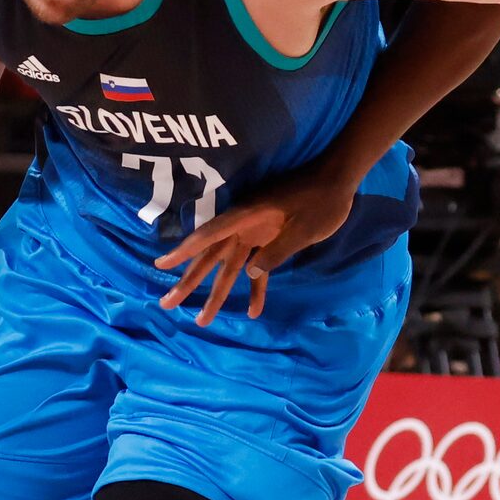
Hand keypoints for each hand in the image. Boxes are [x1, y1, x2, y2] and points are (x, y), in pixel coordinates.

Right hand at [151, 163, 360, 324]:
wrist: (338, 180)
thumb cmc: (320, 201)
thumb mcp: (302, 229)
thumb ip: (276, 251)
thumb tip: (249, 274)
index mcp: (247, 216)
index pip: (209, 235)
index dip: (184, 251)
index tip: (161, 265)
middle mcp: (243, 225)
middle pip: (211, 257)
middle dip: (189, 281)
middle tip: (166, 303)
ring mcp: (255, 233)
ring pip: (229, 266)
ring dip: (218, 293)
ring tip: (202, 320)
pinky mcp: (269, 238)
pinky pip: (257, 265)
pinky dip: (256, 287)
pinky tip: (254, 311)